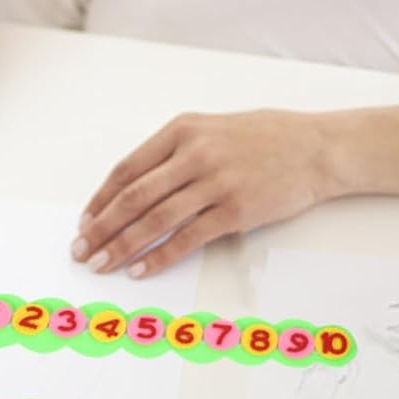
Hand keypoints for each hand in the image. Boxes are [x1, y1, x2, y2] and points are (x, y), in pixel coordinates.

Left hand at [72, 111, 334, 278]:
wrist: (317, 148)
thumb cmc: (267, 137)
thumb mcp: (213, 129)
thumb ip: (175, 152)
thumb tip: (135, 188)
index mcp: (183, 130)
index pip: (128, 168)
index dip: (102, 198)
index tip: (85, 220)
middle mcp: (194, 153)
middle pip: (134, 196)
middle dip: (101, 227)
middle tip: (81, 250)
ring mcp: (215, 182)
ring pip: (154, 219)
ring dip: (122, 245)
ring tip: (102, 264)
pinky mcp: (235, 211)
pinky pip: (187, 238)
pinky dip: (159, 256)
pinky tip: (140, 269)